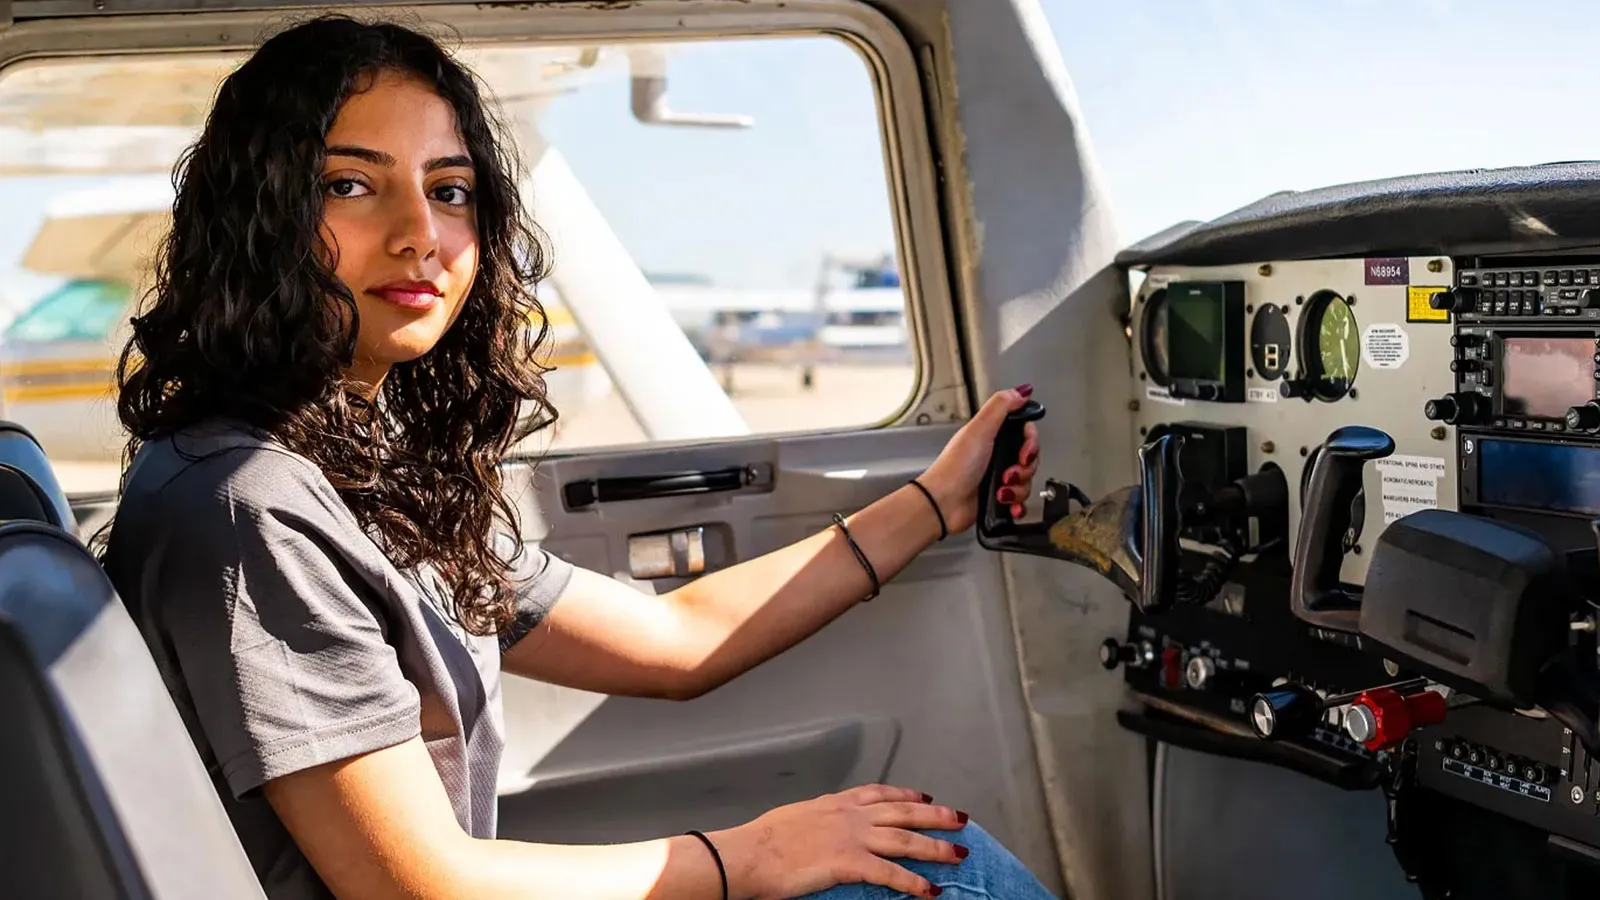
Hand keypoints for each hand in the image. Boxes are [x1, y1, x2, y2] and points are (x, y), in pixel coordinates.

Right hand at [709, 784, 969, 899]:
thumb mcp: (793, 819)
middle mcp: (848, 815)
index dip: (906, 794)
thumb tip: (819, 828)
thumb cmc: (761, 842)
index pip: (879, 794)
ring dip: (936, 847)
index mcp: (834, 803)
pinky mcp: (849, 863)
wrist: (749, 854)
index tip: (925, 795)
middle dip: (935, 815)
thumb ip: (815, 821)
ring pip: (905, 839)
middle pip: (903, 811)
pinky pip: (891, 874)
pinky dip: (914, 883)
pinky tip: (931, 891)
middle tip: (960, 818)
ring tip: (960, 852)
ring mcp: (851, 837)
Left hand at [918, 385, 1039, 532]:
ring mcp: (998, 478)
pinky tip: (1007, 504)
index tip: (1024, 450)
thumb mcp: (979, 429)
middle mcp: (996, 455)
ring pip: (1027, 481)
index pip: (1026, 433)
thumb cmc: (955, 468)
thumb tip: (1021, 391)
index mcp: (991, 435)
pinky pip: (1021, 501)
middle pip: (1030, 458)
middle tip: (1009, 473)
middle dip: (1025, 468)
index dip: (1030, 442)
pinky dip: (1017, 504)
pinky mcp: (999, 498)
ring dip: (1018, 488)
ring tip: (1001, 490)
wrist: (944, 504)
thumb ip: (1000, 406)